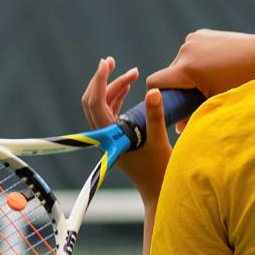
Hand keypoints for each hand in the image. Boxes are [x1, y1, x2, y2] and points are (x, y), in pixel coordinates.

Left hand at [81, 57, 171, 203]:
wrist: (158, 192)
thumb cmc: (160, 172)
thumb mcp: (159, 142)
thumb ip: (155, 116)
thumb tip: (152, 90)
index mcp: (110, 137)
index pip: (95, 103)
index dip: (98, 81)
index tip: (106, 63)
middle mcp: (105, 137)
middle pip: (94, 102)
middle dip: (102, 80)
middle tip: (113, 62)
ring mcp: (110, 138)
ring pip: (103, 106)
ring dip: (113, 88)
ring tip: (132, 73)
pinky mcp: (118, 139)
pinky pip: (111, 113)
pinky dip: (117, 98)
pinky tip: (128, 88)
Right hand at [147, 30, 254, 128]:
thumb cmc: (243, 82)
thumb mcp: (216, 102)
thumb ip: (194, 115)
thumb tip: (178, 129)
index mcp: (187, 67)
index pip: (155, 82)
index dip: (159, 96)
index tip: (170, 104)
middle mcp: (186, 49)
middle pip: (169, 73)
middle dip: (178, 87)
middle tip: (196, 98)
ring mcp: (194, 39)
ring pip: (180, 63)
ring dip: (188, 74)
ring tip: (209, 81)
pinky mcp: (202, 34)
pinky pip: (190, 51)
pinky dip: (196, 61)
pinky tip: (214, 67)